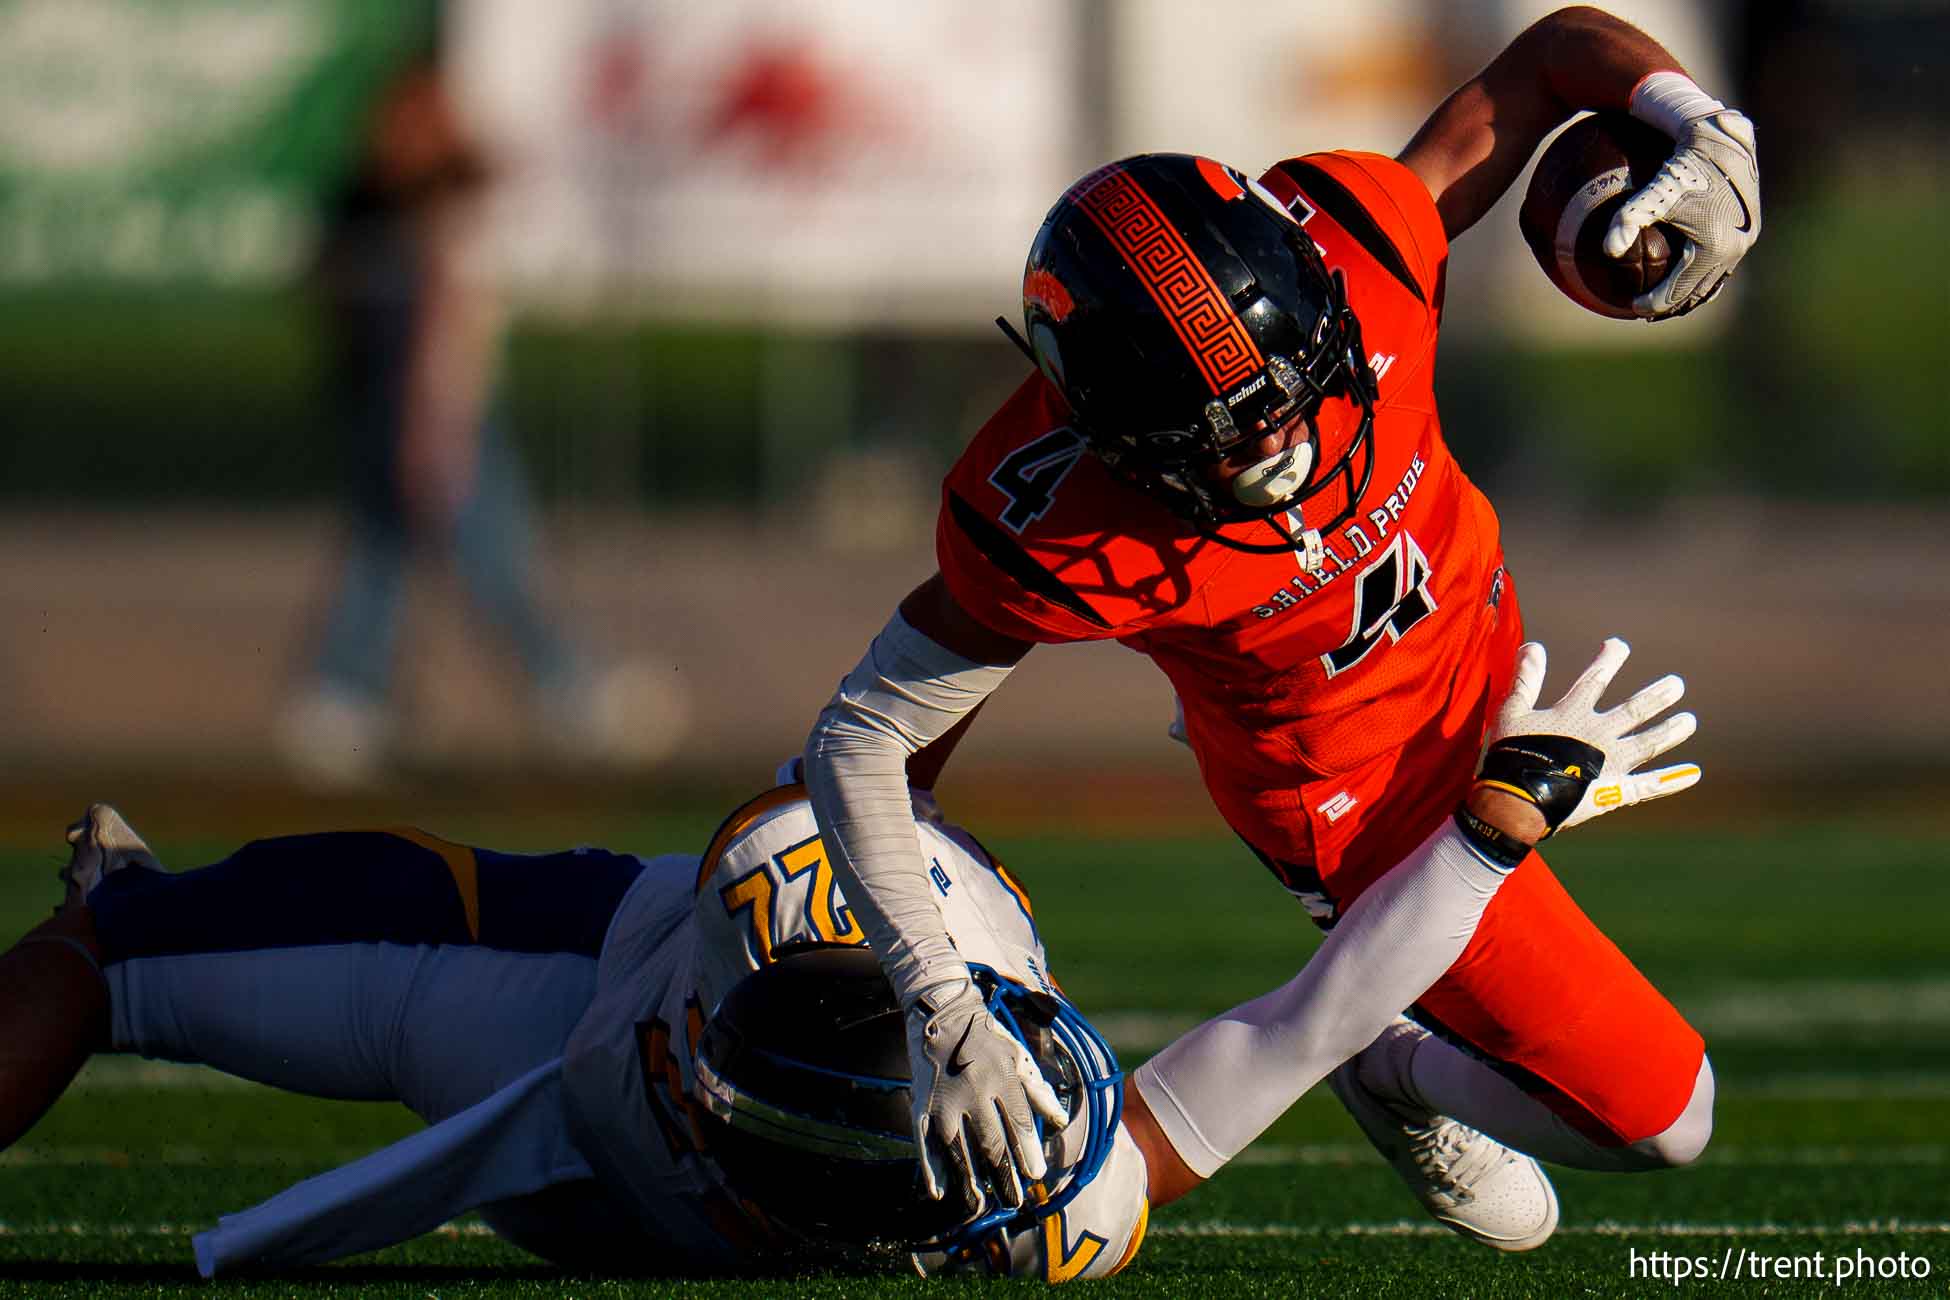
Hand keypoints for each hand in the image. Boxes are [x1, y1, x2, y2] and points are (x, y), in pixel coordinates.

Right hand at [907, 979, 1066, 1213]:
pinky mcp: (922, 1105)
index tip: (1036, 1174)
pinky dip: (932, 1169)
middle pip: (992, 1144)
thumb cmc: (987, 1038)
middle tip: (1014, 1200)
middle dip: (1004, 1176)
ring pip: (960, 1150)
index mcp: (1002, 1078)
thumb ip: (1039, 1091)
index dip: (1028, 1152)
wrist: (942, 1012)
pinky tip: (940, 1192)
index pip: (1019, 1124)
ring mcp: (945, 1101)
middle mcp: (974, 1092)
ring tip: (980, 1205)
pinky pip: (926, 1143)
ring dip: (971, 1182)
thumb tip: (1059, 1121)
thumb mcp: (1018, 1057)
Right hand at [1487, 638, 1698, 834]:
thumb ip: (1526, 680)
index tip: (1620, 645)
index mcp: (1572, 715)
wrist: (1516, 800)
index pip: (1595, 680)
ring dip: (1670, 732)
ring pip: (1648, 744)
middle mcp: (1599, 735)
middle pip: (1634, 711)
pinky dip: (1671, 781)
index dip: (1608, 660)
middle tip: (1677, 685)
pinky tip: (1693, 774)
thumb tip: (1534, 645)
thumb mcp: (1512, 712)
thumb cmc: (1510, 755)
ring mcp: (1611, 764)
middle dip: (1656, 696)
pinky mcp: (1614, 792)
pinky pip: (1648, 787)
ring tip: (1690, 721)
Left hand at [1604, 109, 1759, 318]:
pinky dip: (1704, 277)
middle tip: (1644, 310)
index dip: (1653, 303)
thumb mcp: (1652, 194)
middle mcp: (1734, 249)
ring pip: (1713, 282)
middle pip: (1697, 292)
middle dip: (1670, 305)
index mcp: (1713, 248)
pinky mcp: (1749, 231)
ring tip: (1662, 301)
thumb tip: (1608, 251)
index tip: (1632, 307)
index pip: (1678, 291)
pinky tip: (1684, 279)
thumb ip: (1626, 221)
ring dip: (1689, 295)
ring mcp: (1745, 241)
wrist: (1719, 139)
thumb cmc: (1682, 167)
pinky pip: (1724, 266)